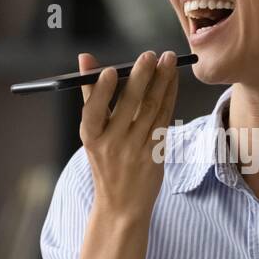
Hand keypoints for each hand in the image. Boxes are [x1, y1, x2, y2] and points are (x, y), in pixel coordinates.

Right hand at [78, 50, 179, 220]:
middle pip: (129, 106)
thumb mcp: (92, 134)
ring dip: (162, 81)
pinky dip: (169, 96)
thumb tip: (86, 58)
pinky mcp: (155, 154)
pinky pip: (164, 119)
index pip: (93, 112)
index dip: (101, 92)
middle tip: (150, 54)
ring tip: (168, 59)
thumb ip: (91, 95)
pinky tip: (173, 79)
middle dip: (141, 77)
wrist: (122, 204)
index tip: (110, 70)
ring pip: (152, 109)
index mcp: (91, 138)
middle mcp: (112, 145)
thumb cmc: (105, 161)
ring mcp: (136, 150)